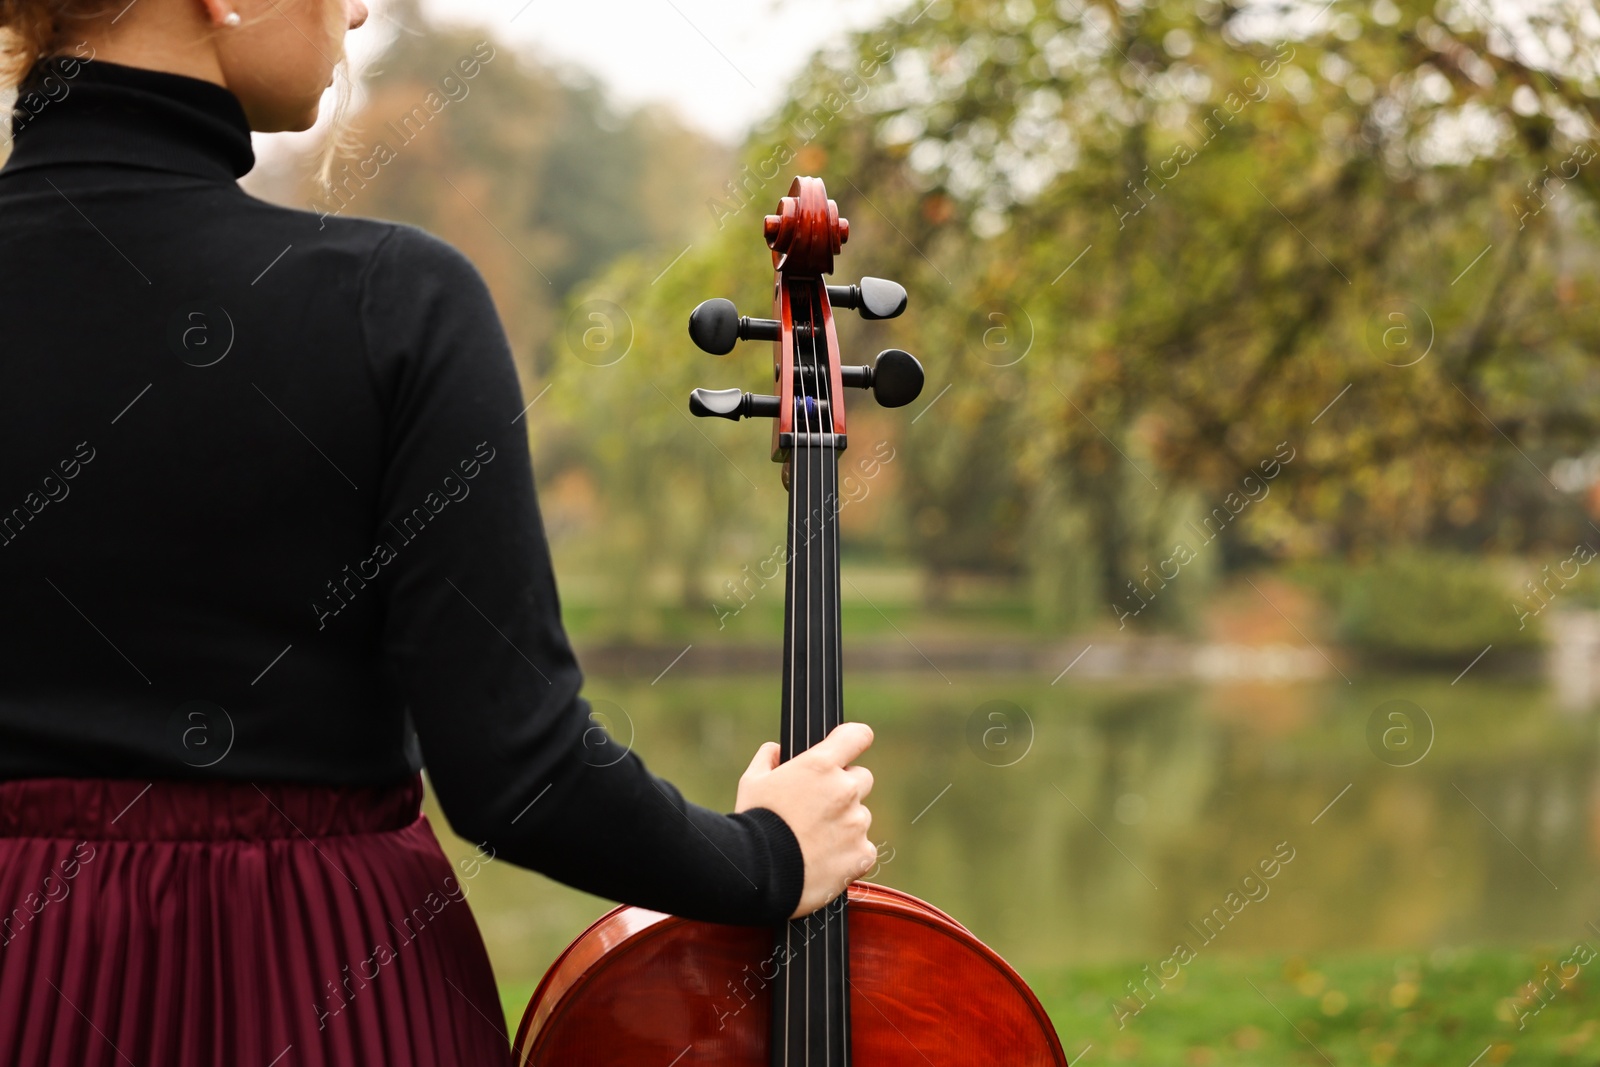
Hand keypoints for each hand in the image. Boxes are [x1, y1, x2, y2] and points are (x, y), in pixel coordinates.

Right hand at [735, 721, 876, 919]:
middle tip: (818, 808)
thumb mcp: (751, 782)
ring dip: (845, 824)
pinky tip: (824, 860)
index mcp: (820, 766)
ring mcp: (856, 823)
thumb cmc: (752, 825)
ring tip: (814, 841)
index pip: (857, 736)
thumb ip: (768, 759)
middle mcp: (844, 790)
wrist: (758, 873)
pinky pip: (863, 849)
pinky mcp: (862, 854)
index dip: (853, 741)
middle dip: (845, 789)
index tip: (848, 747)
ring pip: (860, 817)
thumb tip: (777, 751)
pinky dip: (849, 854)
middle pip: (862, 779)